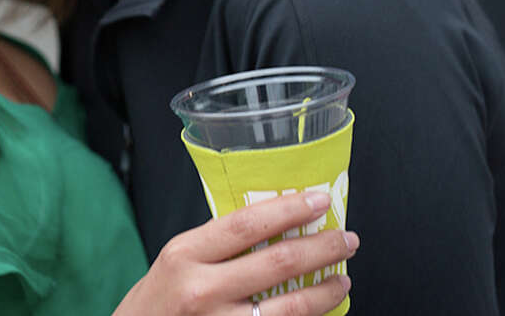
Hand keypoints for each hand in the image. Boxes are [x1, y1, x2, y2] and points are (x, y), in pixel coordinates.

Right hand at [113, 192, 356, 315]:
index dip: (289, 210)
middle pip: (278, 262)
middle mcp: (202, 290)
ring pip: (290, 307)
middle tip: (346, 238)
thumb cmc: (158, 302)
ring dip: (325, 290)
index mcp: (185, 254)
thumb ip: (216, 244)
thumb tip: (273, 221)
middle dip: (322, 248)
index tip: (319, 200)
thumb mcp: (176, 261)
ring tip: (342, 279)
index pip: (247, 224)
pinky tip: (321, 310)